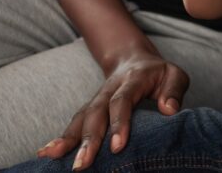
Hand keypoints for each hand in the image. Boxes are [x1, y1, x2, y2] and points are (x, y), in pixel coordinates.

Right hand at [36, 50, 188, 169]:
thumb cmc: (159, 74)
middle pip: (96, 113)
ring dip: (67, 139)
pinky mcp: (90, 109)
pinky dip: (61, 138)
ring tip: (52, 158)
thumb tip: (169, 110)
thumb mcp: (175, 75)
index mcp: (132, 79)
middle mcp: (110, 89)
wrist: (134, 59)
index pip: (123, 100)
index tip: (117, 147)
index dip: (119, 122)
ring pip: (80, 118)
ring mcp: (97, 99)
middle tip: (82, 164)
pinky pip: (74, 124)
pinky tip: (46, 153)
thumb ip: (174, 90)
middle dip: (88, 139)